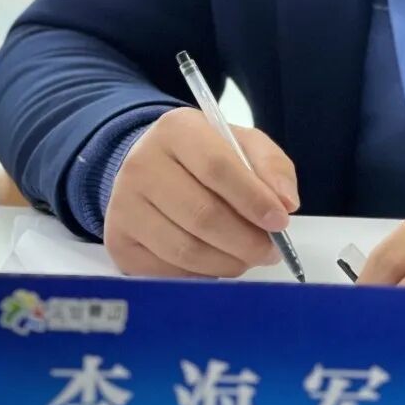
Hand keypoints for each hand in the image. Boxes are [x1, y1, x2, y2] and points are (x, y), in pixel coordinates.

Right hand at [104, 108, 298, 278]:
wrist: (153, 168)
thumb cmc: (207, 157)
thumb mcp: (243, 144)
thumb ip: (272, 167)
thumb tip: (286, 203)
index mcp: (176, 130)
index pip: (217, 167)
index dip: (253, 199)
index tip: (281, 221)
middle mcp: (141, 164)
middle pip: (202, 215)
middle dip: (246, 240)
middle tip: (270, 250)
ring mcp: (124, 205)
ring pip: (186, 249)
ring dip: (228, 262)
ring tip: (247, 257)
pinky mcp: (118, 241)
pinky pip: (168, 271)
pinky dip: (202, 275)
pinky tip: (217, 262)